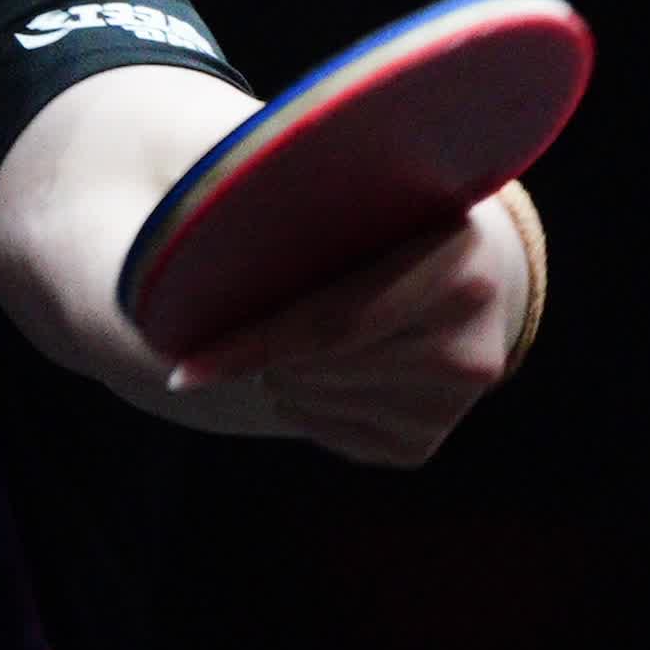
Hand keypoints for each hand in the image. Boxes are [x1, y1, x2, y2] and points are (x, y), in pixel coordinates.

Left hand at [164, 185, 536, 468]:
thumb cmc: (387, 225)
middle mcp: (470, 348)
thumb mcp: (362, 203)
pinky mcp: (420, 445)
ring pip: (314, 403)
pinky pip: (323, 435)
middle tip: (262, 320)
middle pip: (317, 369)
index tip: (179, 370)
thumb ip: (302, 217)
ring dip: (284, 374)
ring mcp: (450, 408)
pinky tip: (329, 371)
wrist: (466, 276)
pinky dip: (304, 406)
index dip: (250, 346)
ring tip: (308, 337)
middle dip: (267, 351)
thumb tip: (183, 261)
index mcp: (460, 269)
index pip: (332, 323)